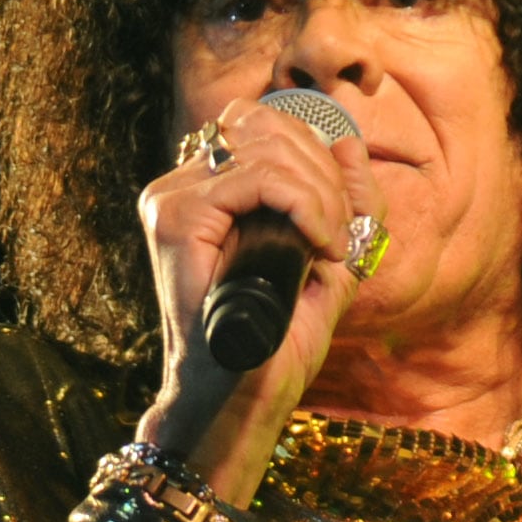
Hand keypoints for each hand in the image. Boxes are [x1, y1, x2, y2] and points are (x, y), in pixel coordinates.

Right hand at [131, 95, 377, 507]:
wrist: (241, 398)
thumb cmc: (277, 342)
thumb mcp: (326, 261)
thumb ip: (343, 202)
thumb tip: (349, 143)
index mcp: (206, 190)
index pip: (264, 126)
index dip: (316, 158)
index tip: (337, 224)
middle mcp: (181, 186)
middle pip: (265, 124)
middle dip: (323, 173)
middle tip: (338, 236)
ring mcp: (172, 199)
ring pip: (266, 145)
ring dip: (319, 191)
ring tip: (330, 246)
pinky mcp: (176, 217)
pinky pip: (259, 177)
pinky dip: (304, 204)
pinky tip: (320, 246)